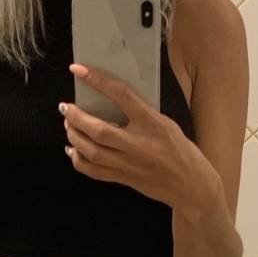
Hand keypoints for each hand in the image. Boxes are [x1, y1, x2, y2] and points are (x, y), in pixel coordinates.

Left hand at [62, 61, 216, 217]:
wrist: (192, 186)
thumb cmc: (182, 151)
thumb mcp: (167, 125)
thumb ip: (141, 115)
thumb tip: (112, 102)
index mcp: (153, 124)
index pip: (122, 96)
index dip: (98, 81)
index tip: (79, 70)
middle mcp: (140, 144)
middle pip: (99, 130)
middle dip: (76, 117)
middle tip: (65, 107)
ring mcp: (130, 165)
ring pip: (92, 151)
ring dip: (74, 136)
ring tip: (68, 125)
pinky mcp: (125, 179)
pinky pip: (95, 171)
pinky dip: (78, 160)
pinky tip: (72, 150)